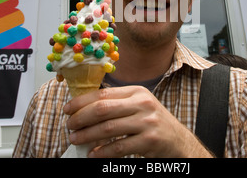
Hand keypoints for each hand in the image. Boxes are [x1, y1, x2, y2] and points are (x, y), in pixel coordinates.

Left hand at [63, 86, 212, 157]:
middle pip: (103, 108)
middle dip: (81, 118)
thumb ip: (118, 103)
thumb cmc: (154, 123)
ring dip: (87, 135)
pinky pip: (119, 147)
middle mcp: (143, 103)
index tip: (67, 109)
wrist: (179, 141)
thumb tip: (84, 106)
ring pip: (108, 128)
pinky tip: (93, 154)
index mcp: (137, 92)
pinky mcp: (150, 141)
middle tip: (69, 126)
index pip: (103, 93)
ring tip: (75, 139)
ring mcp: (147, 122)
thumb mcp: (139, 106)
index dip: (82, 102)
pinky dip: (103, 152)